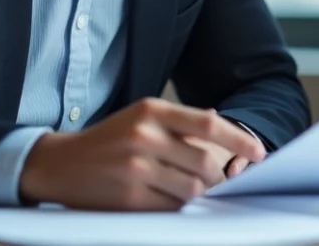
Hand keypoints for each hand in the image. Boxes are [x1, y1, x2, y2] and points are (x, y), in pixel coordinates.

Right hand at [19, 98, 265, 209]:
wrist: (59, 163)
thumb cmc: (110, 139)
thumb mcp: (141, 117)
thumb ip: (181, 122)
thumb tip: (223, 125)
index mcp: (152, 111)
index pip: (210, 125)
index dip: (240, 141)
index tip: (260, 154)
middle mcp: (145, 136)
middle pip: (205, 163)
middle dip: (218, 177)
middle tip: (217, 182)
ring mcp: (136, 168)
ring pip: (192, 189)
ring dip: (199, 195)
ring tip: (189, 191)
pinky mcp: (128, 197)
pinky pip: (170, 207)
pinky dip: (178, 208)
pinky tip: (169, 200)